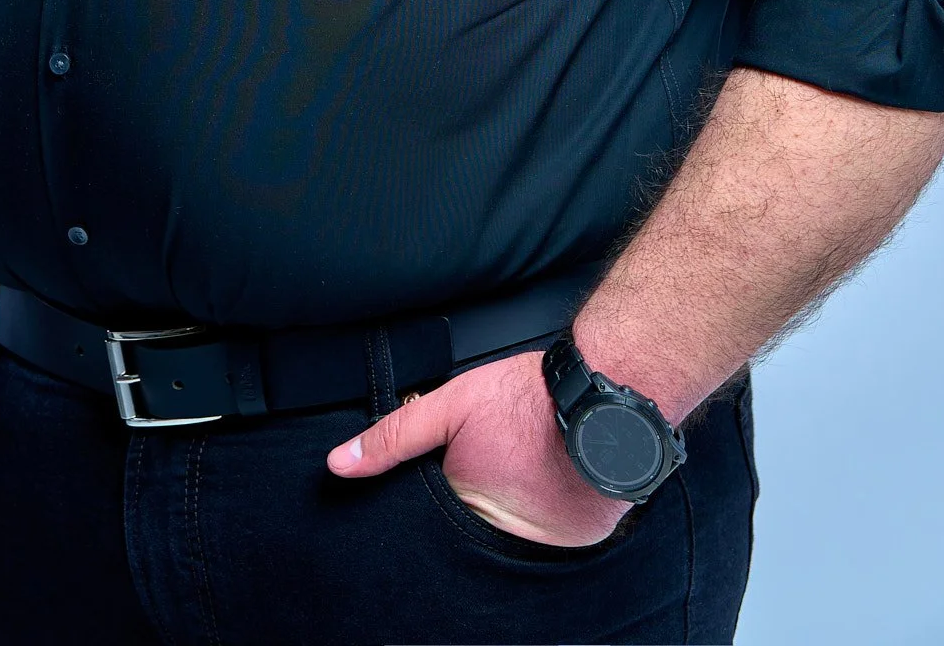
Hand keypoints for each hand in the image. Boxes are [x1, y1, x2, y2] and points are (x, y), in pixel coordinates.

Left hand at [326, 349, 629, 546]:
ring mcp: (542, 546)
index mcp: (463, 506)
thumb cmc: (528, 398)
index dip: (439, 493)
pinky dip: (545, 520)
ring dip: (509, 516)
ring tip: (522, 475)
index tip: (451, 474)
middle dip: (470, 513)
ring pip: (507, 541)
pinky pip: (549, 542)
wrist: (603, 397)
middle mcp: (501, 537)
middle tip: (495, 469)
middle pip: (469, 532)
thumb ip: (396, 436)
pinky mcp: (578, 543)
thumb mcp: (450, 404)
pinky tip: (549, 486)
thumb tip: (340, 464)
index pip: (433, 519)